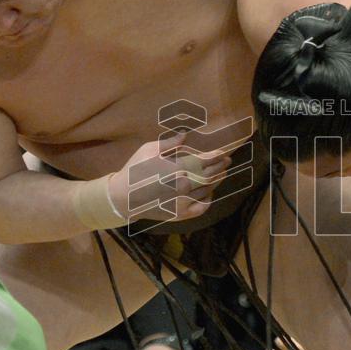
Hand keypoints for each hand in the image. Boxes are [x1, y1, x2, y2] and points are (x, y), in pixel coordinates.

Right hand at [107, 132, 231, 222]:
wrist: (123, 197)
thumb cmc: (135, 170)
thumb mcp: (149, 150)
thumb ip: (170, 143)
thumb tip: (185, 135)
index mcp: (177, 168)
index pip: (204, 161)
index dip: (216, 156)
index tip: (223, 152)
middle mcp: (184, 186)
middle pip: (209, 175)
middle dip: (220, 166)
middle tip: (227, 160)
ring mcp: (184, 202)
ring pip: (207, 190)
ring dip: (217, 180)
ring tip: (223, 173)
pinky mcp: (180, 214)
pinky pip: (201, 208)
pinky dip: (208, 200)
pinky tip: (210, 193)